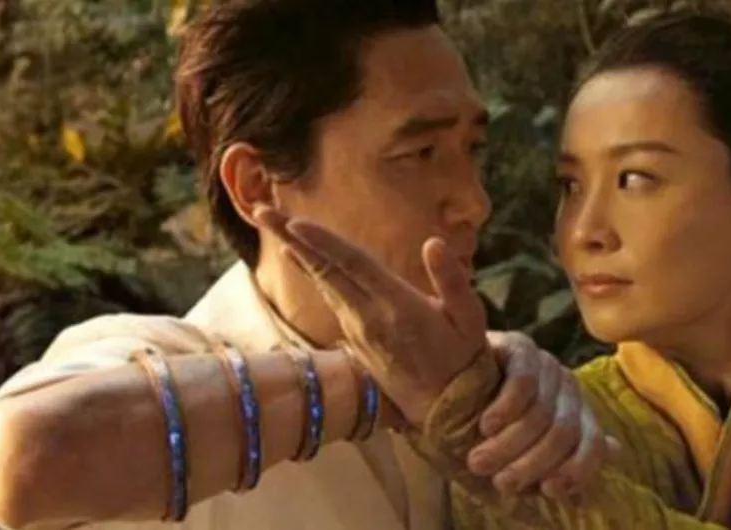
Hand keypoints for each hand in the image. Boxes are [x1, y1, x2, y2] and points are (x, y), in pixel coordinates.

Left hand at [254, 207, 487, 425]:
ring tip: (270, 223)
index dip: (323, 243)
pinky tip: (297, 255)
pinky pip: (329, 296)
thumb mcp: (471, 320)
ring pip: (322, 283)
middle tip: (259, 211)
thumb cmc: (464, 359)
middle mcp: (369, 318)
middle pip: (324, 271)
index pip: (354, 267)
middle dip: (291, 239)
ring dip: (296, 251)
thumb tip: (434, 243)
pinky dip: (311, 271)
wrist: (446, 410)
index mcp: (398, 307)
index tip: (294, 222)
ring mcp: (357, 330)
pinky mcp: (354, 338)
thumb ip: (451, 281)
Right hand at [467, 331, 620, 502]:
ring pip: (542, 412)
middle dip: (531, 464)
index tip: (546, 490)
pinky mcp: (521, 347)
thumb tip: (590, 486)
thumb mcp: (521, 454)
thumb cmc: (487, 428)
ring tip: (479, 461)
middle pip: (564, 432)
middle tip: (500, 481)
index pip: (594, 446)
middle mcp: (569, 390)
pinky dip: (505, 410)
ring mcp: (547, 366)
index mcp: (578, 417)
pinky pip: (524, 382)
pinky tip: (486, 425)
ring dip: (508, 445)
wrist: (448, 381)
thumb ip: (555, 467)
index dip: (576, 471)